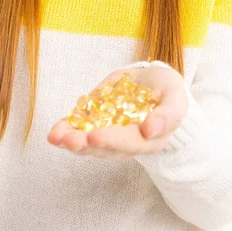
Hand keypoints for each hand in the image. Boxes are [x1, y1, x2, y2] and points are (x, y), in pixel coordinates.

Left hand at [47, 65, 188, 158]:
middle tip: (69, 139)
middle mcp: (125, 142)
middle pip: (103, 148)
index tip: (96, 136)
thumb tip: (152, 129)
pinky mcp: (96, 121)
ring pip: (87, 142)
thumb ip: (169, 114)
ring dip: (70, 140)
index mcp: (148, 140)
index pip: (128, 143)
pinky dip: (66, 128)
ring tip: (56, 136)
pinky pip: (79, 128)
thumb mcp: (176, 97)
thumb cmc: (168, 91)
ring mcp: (108, 132)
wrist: (155, 83)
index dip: (112, 141)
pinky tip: (54, 130)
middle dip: (84, 144)